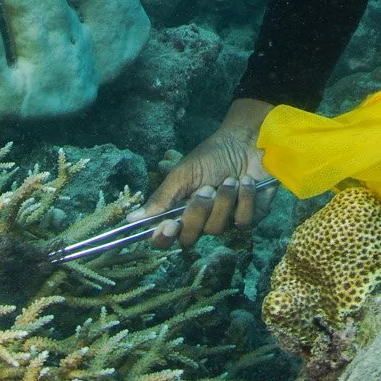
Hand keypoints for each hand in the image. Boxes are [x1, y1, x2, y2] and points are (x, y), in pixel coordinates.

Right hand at [134, 98, 274, 248]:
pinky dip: (245, 199)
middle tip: (207, 189)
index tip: (170, 225)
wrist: (247, 142)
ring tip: (231, 179)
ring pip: (217, 229)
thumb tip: (130, 220)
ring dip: (224, 200)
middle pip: (190, 238)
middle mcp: (201, 221)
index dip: (164, 238)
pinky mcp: (249, 218)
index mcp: (180, 211)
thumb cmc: (213, 155)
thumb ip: (161, 198)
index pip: (165, 238)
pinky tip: (247, 182)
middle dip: (198, 212)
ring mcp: (225, 222)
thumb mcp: (183, 174)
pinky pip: (243, 221)